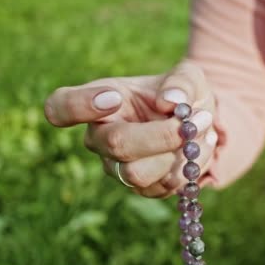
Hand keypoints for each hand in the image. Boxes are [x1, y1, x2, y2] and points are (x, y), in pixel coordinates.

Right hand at [44, 61, 217, 197]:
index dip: (79, 106)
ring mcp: (117, 166)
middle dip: (162, 134)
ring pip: (138, 173)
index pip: (60, 107)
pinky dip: (190, 167)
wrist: (202, 123)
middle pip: (115, 144)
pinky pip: (163, 187)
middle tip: (196, 118)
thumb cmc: (184, 94)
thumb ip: (181, 82)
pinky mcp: (142, 188)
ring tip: (204, 128)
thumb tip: (171, 102)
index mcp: (98, 101)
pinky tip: (201, 146)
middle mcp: (99, 137)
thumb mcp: (189, 76)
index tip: (115, 96)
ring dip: (180, 153)